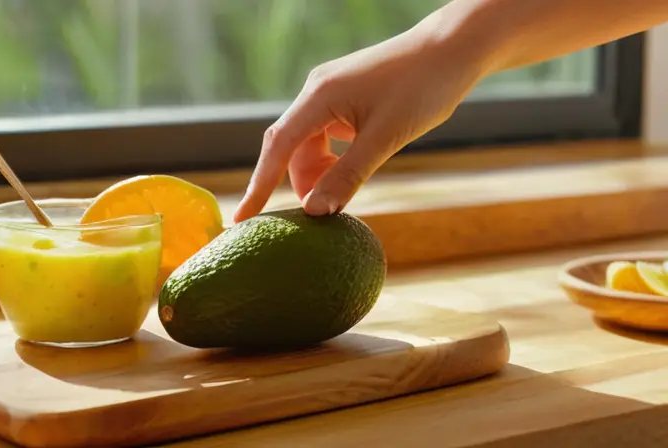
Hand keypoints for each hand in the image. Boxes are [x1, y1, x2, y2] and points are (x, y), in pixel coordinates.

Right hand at [233, 12, 490, 221]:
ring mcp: (329, 93)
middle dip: (297, 182)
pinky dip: (331, 159)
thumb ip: (347, 176)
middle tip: (312, 217)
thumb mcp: (385, 139)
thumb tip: (313, 212)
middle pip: (289, 147)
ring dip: (319, 172)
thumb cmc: (423, 88)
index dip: (259, 185)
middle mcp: (316, 91)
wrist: (453, 48)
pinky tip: (350, 171)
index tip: (242, 218)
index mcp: (320, 96)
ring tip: (341, 194)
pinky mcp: (344, 98)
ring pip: (308, 144)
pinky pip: (324, 135)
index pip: (277, 147)